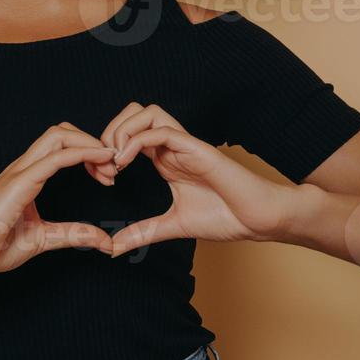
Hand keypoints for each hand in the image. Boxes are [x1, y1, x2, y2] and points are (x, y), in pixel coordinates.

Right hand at [0, 123, 117, 282]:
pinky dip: (83, 153)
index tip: (107, 175)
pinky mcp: (18, 184)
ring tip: (110, 166)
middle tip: (112, 169)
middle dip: (92, 142)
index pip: (60, 146)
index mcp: (25, 177)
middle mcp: (22, 168)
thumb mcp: (43, 239)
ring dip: (90, 144)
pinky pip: (55, 158)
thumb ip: (72, 235)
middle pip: (61, 132)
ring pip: (59, 135)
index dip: (88, 152)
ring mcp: (19, 173)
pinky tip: (101, 161)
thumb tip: (105, 241)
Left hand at [98, 103, 290, 256]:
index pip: (129, 133)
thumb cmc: (225, 218)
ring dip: (123, 131)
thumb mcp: (172, 226)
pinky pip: (161, 131)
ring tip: (115, 161)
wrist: (258, 220)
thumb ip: (143, 232)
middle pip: (134, 112)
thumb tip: (113, 247)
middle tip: (104, 164)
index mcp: (165, 159)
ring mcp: (185, 145)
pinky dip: (137, 141)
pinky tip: (126, 163)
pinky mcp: (197, 148)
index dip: (108, 148)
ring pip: (147, 113)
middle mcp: (173, 146)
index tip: (102, 176)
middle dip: (111, 131)